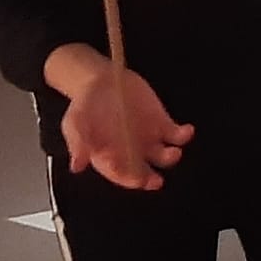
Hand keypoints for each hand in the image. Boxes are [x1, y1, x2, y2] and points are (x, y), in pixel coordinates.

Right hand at [48, 45, 193, 191]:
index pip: (122, 175)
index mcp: (109, 158)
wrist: (101, 79)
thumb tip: (76, 166)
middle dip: (151, 179)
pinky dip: (183, 135)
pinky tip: (186, 131)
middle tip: (156, 180)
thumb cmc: (85, 105)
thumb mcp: (74, 123)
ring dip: (170, 157)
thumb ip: (77, 143)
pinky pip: (176, 135)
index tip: (138, 180)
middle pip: (145, 173)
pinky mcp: (161, 123)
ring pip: (163, 156)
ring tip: (173, 152)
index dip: (130, 180)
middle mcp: (131, 153)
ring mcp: (148, 140)